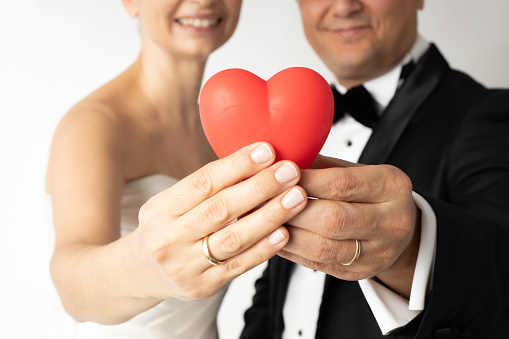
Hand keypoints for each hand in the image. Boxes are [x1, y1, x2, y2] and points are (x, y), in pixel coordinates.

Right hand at [131, 142, 307, 300]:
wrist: (138, 274)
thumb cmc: (164, 230)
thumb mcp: (169, 203)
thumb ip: (206, 187)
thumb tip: (255, 161)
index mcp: (160, 209)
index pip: (202, 182)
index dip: (237, 165)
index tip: (267, 151)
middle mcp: (168, 238)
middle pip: (220, 209)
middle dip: (260, 187)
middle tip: (289, 172)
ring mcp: (185, 266)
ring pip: (234, 238)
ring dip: (270, 216)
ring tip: (296, 198)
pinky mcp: (202, 287)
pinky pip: (239, 266)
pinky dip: (264, 248)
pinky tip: (284, 232)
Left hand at [279, 155, 420, 297]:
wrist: (398, 230)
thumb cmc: (370, 194)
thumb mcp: (357, 171)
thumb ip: (322, 165)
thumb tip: (281, 161)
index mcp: (392, 187)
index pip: (342, 184)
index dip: (306, 181)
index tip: (279, 176)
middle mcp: (391, 222)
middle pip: (332, 219)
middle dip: (293, 210)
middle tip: (265, 200)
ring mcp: (377, 253)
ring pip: (322, 248)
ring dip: (288, 234)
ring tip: (265, 220)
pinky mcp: (359, 273)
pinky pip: (317, 264)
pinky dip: (291, 250)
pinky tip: (275, 237)